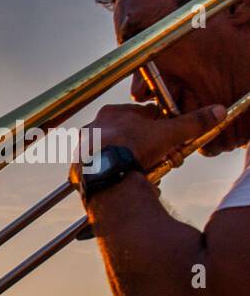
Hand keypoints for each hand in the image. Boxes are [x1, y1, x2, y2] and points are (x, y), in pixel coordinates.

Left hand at [83, 102, 226, 173]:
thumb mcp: (169, 134)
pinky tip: (129, 183)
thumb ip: (192, 122)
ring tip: (146, 173)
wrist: (106, 176)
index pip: (142, 115)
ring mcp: (82, 150)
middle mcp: (93, 129)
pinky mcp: (79, 170)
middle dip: (148, 147)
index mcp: (112, 114)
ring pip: (115, 154)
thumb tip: (217, 112)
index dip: (161, 128)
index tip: (170, 140)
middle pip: (129, 136)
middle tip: (161, 159)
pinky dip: (117, 176)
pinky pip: (103, 172)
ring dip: (132, 162)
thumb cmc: (134, 149)